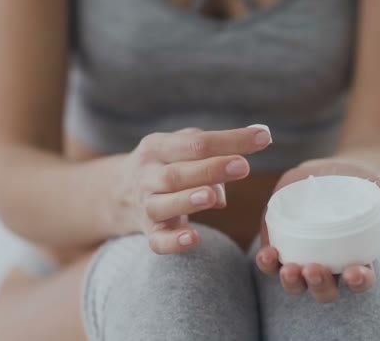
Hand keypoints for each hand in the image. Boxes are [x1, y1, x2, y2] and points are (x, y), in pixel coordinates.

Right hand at [108, 126, 271, 253]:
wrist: (117, 192)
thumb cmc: (165, 164)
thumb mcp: (179, 147)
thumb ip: (212, 149)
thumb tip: (246, 155)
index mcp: (157, 147)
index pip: (196, 143)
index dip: (230, 140)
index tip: (263, 137)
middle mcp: (147, 175)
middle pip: (177, 174)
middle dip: (210, 169)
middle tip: (242, 167)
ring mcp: (145, 205)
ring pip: (163, 205)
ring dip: (188, 200)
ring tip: (213, 197)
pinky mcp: (148, 232)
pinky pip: (158, 241)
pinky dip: (174, 242)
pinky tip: (194, 238)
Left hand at [255, 158, 379, 302]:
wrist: (332, 169)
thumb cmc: (364, 187)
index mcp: (356, 260)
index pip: (359, 280)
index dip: (358, 282)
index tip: (355, 272)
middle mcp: (328, 265)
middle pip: (324, 288)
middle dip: (319, 285)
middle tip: (314, 270)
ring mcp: (302, 256)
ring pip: (295, 281)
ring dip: (290, 280)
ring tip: (289, 269)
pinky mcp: (280, 243)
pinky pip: (271, 261)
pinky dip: (268, 262)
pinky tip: (267, 254)